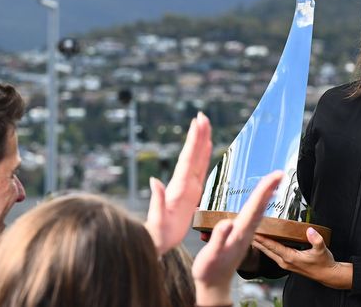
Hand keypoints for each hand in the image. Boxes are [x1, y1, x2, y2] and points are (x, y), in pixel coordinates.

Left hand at [145, 112, 212, 254]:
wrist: (155, 243)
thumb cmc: (157, 235)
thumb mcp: (157, 222)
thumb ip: (157, 201)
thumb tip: (154, 180)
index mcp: (178, 187)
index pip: (187, 159)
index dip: (194, 141)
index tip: (198, 123)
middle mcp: (182, 184)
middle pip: (192, 155)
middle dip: (198, 136)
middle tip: (203, 116)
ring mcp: (186, 187)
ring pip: (196, 161)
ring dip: (201, 143)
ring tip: (205, 126)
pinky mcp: (190, 194)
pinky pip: (200, 171)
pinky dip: (204, 158)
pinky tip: (206, 149)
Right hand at [191, 171, 282, 305]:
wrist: (214, 285)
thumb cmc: (210, 271)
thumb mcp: (211, 255)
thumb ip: (219, 239)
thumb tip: (227, 222)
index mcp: (240, 232)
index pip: (255, 206)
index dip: (264, 189)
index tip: (276, 176)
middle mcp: (246, 232)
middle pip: (260, 206)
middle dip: (269, 188)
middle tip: (279, 173)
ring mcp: (245, 234)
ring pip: (259, 211)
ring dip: (266, 195)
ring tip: (274, 182)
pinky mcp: (242, 236)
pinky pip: (253, 217)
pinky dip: (259, 205)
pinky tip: (260, 201)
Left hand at [253, 226, 351, 289]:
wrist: (327, 274)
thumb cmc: (323, 263)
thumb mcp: (322, 249)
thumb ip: (316, 239)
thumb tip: (310, 231)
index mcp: (291, 258)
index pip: (273, 247)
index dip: (263, 239)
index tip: (255, 232)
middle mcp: (285, 262)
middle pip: (267, 250)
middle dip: (258, 241)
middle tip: (248, 231)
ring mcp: (285, 264)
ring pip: (269, 253)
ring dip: (261, 245)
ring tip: (253, 236)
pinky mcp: (288, 263)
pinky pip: (274, 254)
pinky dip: (268, 248)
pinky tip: (265, 243)